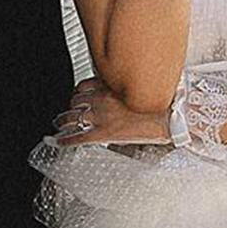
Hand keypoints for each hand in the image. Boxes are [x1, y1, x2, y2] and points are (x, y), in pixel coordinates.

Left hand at [48, 77, 170, 146]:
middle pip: (75, 101)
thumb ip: (122, 87)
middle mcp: (102, 98)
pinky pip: (80, 137)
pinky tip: (60, 141)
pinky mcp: (105, 133)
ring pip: (73, 117)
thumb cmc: (157, 101)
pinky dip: (67, 139)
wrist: (168, 115)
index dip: (77, 94)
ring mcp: (102, 116)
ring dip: (63, 121)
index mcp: (109, 86)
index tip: (76, 98)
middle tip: (64, 113)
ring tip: (58, 124)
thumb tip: (119, 89)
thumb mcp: (136, 87)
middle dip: (69, 107)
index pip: (83, 86)